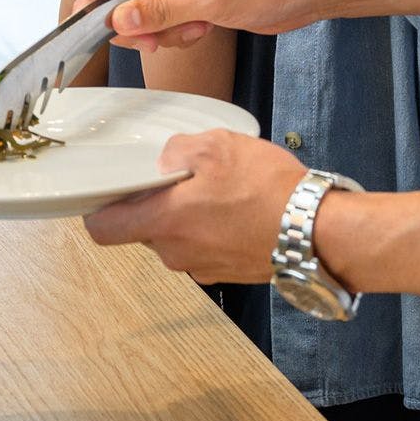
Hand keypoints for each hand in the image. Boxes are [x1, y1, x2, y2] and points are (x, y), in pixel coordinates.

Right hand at [73, 0, 325, 50]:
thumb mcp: (211, 1)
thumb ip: (160, 10)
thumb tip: (117, 21)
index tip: (76, 24)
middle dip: (141, 22)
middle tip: (157, 42)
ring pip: (149, 8)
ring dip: (165, 28)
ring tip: (196, 30)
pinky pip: (169, 12)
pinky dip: (179, 27)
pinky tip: (205, 27)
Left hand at [83, 129, 305, 283]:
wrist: (320, 232)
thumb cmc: (267, 189)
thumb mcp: (217, 147)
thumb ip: (178, 150)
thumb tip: (165, 160)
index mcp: (164, 223)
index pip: (104, 231)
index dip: (99, 211)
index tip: (109, 193)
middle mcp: (176, 254)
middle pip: (143, 230)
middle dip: (155, 205)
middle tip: (181, 179)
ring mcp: (202, 268)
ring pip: (176, 238)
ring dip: (187, 216)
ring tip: (218, 190)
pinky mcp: (227, 273)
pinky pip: (204, 247)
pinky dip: (212, 230)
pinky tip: (236, 210)